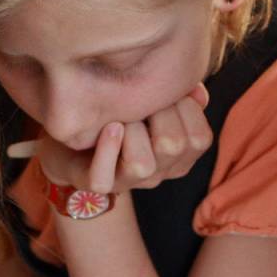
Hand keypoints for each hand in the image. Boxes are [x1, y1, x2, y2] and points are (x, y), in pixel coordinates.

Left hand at [12, 84, 212, 194]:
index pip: (200, 139)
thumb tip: (197, 93)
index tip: (167, 92)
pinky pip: (104, 176)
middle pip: (174, 146)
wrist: (76, 135)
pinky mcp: (96, 184)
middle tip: (142, 101)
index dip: (186, 108)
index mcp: (181, 155)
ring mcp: (128, 182)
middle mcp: (159, 172)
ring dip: (131, 131)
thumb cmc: (122, 112)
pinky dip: (106, 149)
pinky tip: (108, 127)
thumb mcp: (154, 99)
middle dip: (157, 113)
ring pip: (141, 164)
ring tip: (120, 116)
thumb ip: (180, 95)